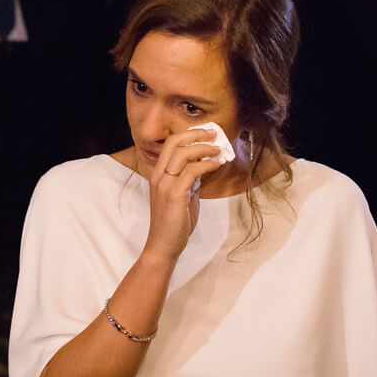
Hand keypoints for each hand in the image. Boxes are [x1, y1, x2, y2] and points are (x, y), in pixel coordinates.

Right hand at [140, 127, 226, 261]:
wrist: (164, 244)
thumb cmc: (174, 222)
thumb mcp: (182, 195)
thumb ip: (188, 180)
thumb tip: (203, 166)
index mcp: (158, 174)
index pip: (170, 144)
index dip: (189, 134)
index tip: (206, 132)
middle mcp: (159, 175)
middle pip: (175, 143)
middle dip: (197, 134)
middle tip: (214, 134)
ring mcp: (165, 184)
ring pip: (184, 153)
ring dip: (205, 148)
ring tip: (219, 149)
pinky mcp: (175, 193)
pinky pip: (193, 171)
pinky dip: (207, 164)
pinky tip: (217, 164)